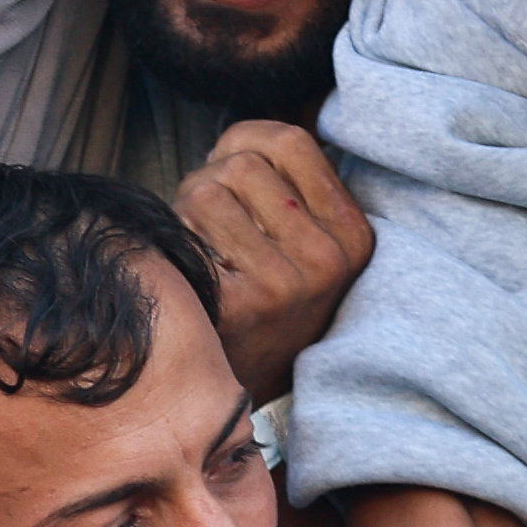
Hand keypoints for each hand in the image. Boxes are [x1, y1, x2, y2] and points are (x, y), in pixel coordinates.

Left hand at [173, 123, 373, 403]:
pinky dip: (173, 244)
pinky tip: (190, 276)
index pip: (288, 140)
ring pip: (206, 194)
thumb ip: (286, 184)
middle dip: (207, 183)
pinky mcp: (239, 305)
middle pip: (239, 166)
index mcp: (353, 235)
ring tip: (199, 251)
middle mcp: (328, 259)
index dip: (242, 144)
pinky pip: (185, 234)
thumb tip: (240, 133)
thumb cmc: (259, 301)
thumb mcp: (300, 244)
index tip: (230, 172)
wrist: (240, 393)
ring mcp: (286, 284)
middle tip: (206, 224)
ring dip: (184, 214)